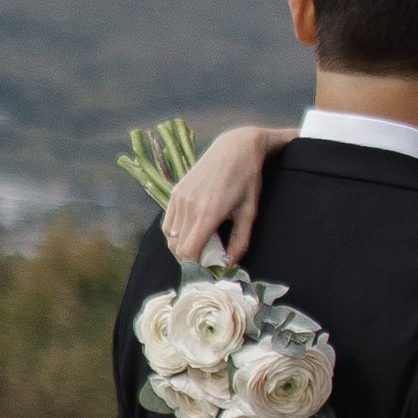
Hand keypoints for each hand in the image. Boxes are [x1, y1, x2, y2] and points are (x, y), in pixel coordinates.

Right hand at [163, 123, 287, 263]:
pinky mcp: (176, 192)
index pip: (188, 253)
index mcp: (208, 214)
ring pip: (170, 237)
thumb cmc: (247, 180)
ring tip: (200, 248)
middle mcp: (189, 206)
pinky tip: (191, 233)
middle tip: (206, 262)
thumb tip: (229, 265)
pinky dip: (176, 234)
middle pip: (177, 249)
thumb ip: (240, 243)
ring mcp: (180, 198)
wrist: (236, 147)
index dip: (196, 267)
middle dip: (190, 261)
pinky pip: (168, 223)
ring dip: (181, 248)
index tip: (209, 270)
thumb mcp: (249, 213)